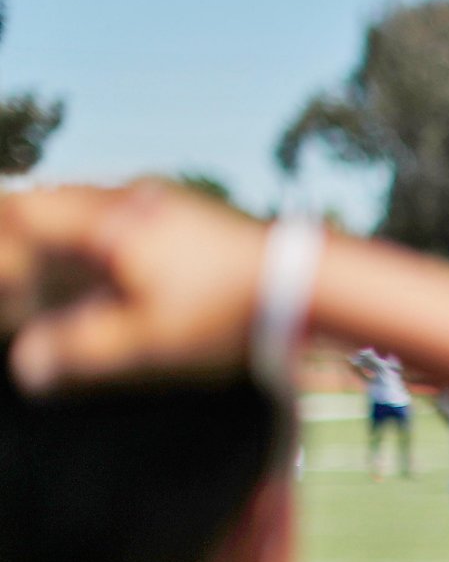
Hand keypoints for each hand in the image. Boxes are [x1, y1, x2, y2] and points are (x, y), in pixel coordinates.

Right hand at [0, 182, 266, 393]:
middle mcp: (129, 196)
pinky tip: (104, 275)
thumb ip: (81, 348)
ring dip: (59, 239)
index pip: (23, 211)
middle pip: (49, 203)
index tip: (9, 288)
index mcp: (108, 219)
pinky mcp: (183, 210)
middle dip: (23, 239)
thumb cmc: (225, 310)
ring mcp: (159, 198)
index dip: (4, 246)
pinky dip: (95, 237)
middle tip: (21, 285)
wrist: (304, 282)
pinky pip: (118, 211)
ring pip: (84, 206)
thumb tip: (26, 365)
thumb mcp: (149, 338)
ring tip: (51, 283)